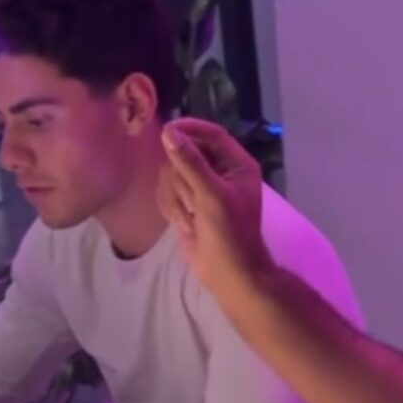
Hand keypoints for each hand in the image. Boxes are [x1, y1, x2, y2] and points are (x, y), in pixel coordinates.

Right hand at [159, 119, 270, 302]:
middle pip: (185, 153)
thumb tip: (168, 132)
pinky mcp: (186, 204)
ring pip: (171, 174)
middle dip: (182, 179)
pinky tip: (185, 225)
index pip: (211, 134)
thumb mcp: (212, 195)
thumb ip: (190, 162)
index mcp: (236, 164)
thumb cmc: (230, 234)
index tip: (166, 131)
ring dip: (176, 197)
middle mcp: (219, 172)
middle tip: (194, 202)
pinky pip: (166, 192)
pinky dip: (171, 208)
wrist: (228, 273)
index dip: (189, 129)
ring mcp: (201, 188)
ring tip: (192, 218)